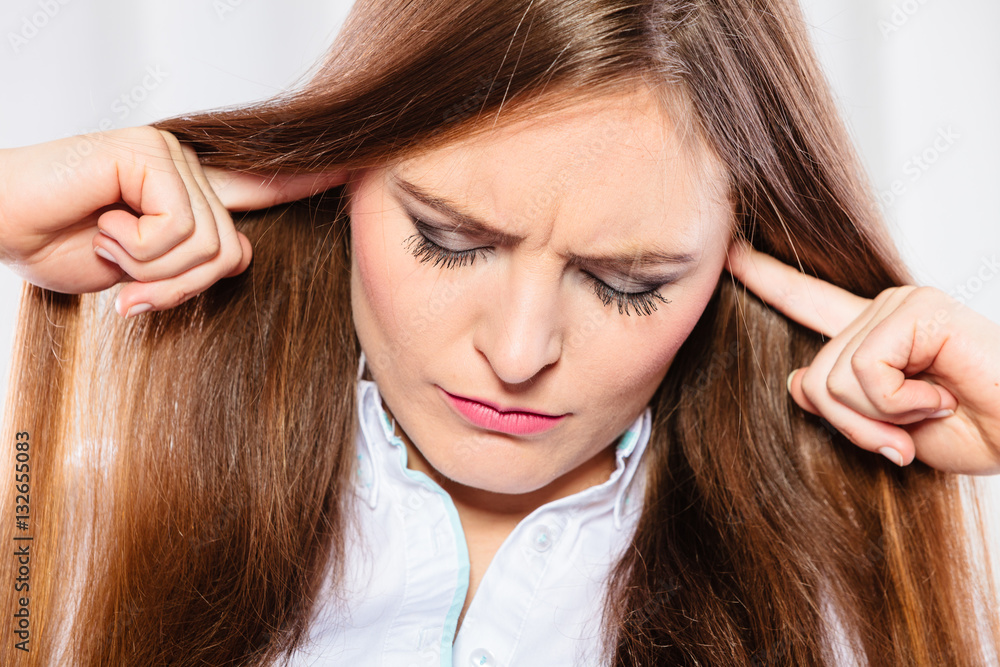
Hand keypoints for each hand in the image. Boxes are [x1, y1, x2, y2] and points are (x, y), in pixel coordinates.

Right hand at [0, 126, 344, 316]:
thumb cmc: (57, 244)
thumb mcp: (142, 271)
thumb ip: (193, 262)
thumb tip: (241, 254)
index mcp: (189, 193)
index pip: (258, 187)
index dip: (301, 182)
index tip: (347, 169)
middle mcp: (188, 168)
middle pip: (230, 253)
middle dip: (176, 286)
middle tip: (128, 283)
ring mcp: (171, 155)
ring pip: (207, 246)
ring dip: (150, 270)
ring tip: (106, 246)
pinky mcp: (150, 152)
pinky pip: (177, 229)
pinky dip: (134, 248)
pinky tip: (100, 225)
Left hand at [724, 240, 999, 474]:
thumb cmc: (975, 430)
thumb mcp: (886, 429)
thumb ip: (837, 403)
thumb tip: (795, 381)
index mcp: (872, 335)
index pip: (807, 303)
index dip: (767, 279)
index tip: (730, 251)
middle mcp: (880, 312)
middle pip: (811, 379)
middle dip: (856, 425)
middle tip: (908, 432)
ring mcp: (899, 305)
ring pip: (833, 381)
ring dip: (881, 419)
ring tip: (931, 410)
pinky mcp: (917, 309)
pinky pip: (865, 372)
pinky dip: (900, 404)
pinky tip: (940, 398)